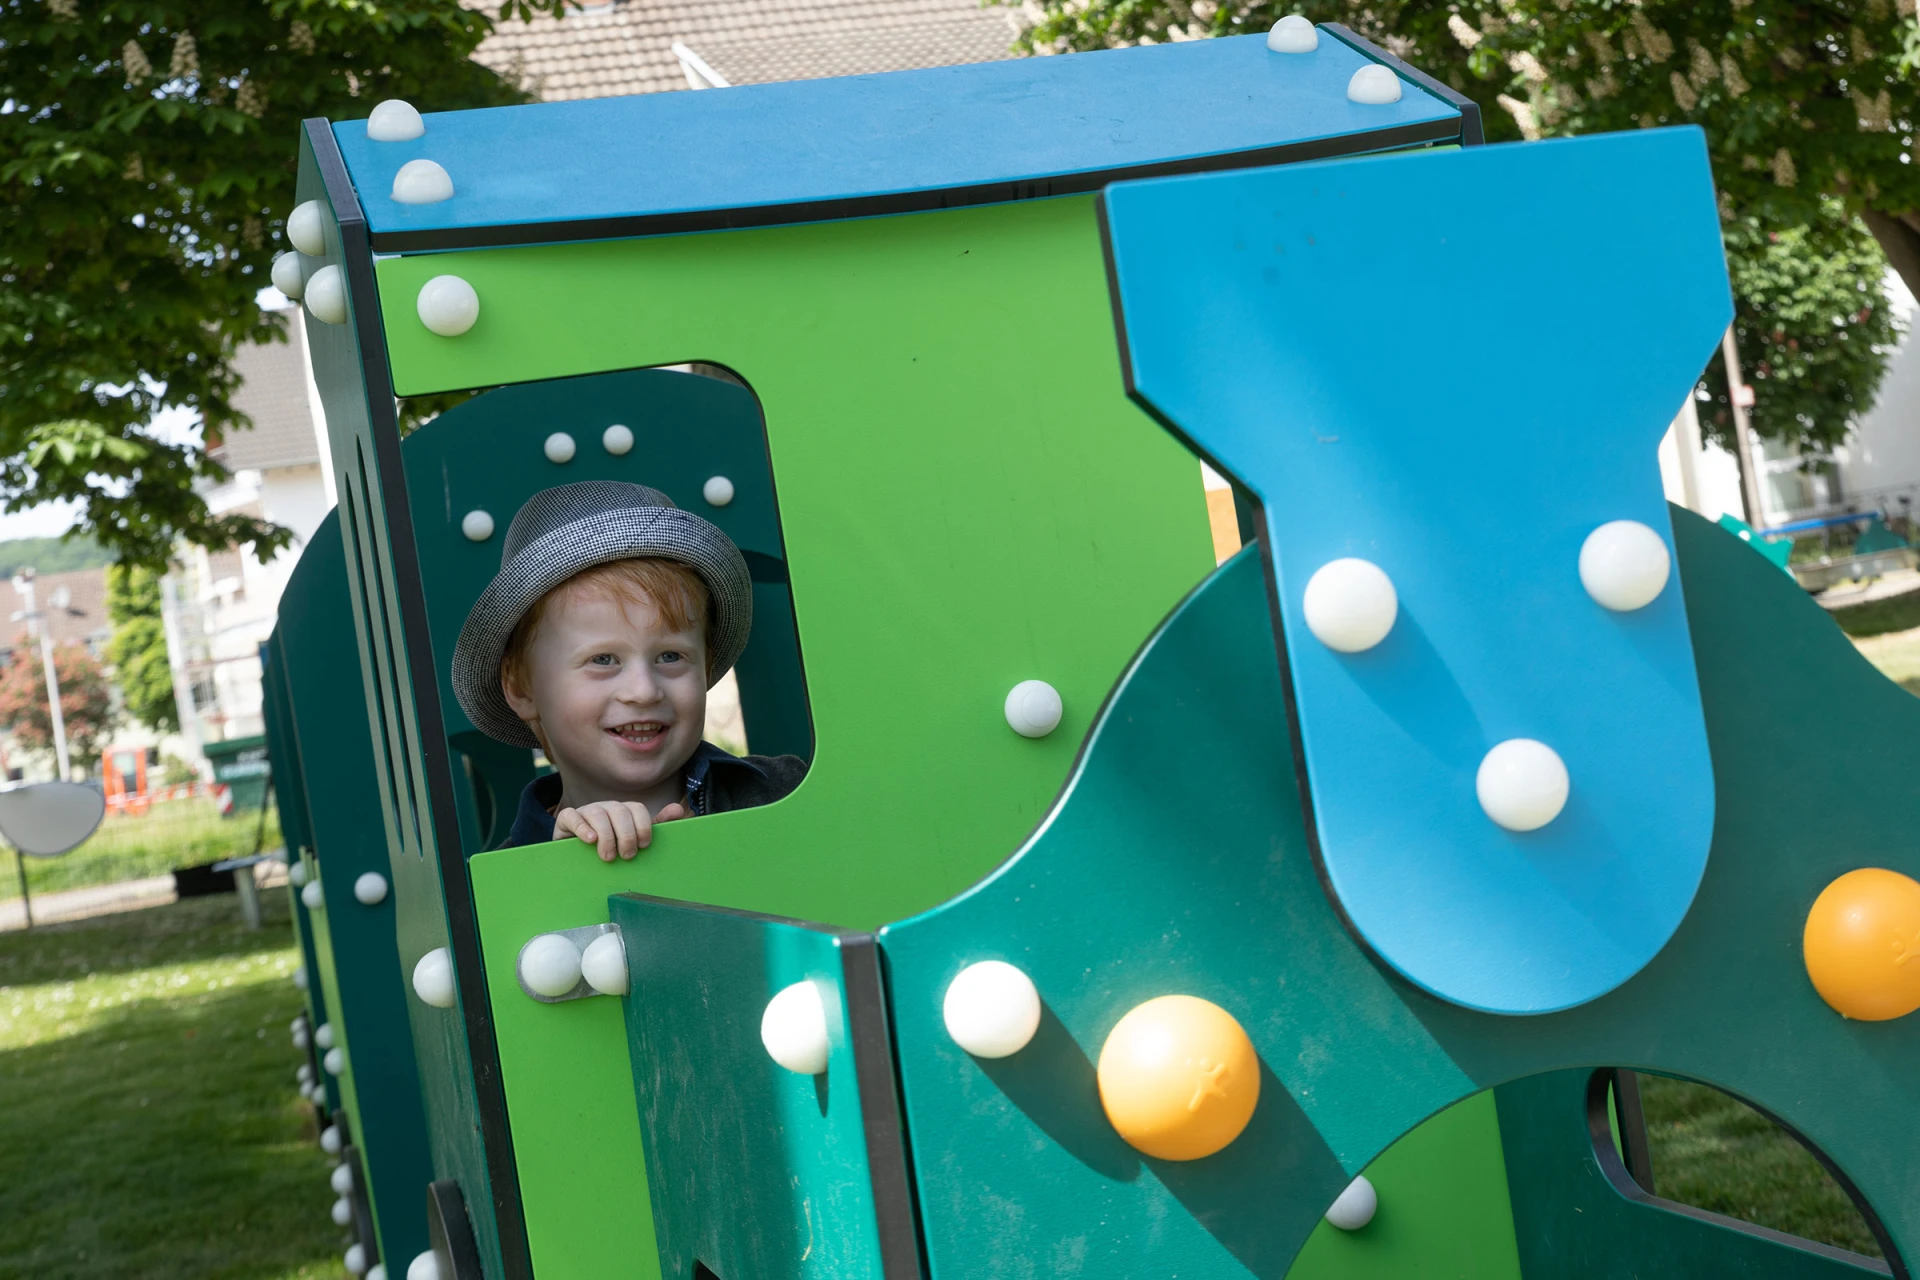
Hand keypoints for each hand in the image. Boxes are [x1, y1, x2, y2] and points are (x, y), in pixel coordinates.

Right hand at [554, 800, 686, 861]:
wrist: (576, 857)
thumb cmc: (610, 848)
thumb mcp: (632, 840)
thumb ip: (655, 826)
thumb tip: (678, 809)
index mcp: (624, 810)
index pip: (637, 809)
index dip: (643, 827)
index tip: (644, 846)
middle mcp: (606, 807)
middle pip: (619, 811)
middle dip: (626, 835)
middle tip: (627, 856)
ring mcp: (586, 811)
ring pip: (598, 814)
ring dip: (606, 836)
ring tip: (608, 857)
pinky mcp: (567, 818)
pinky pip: (572, 816)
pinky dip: (581, 827)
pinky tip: (589, 840)